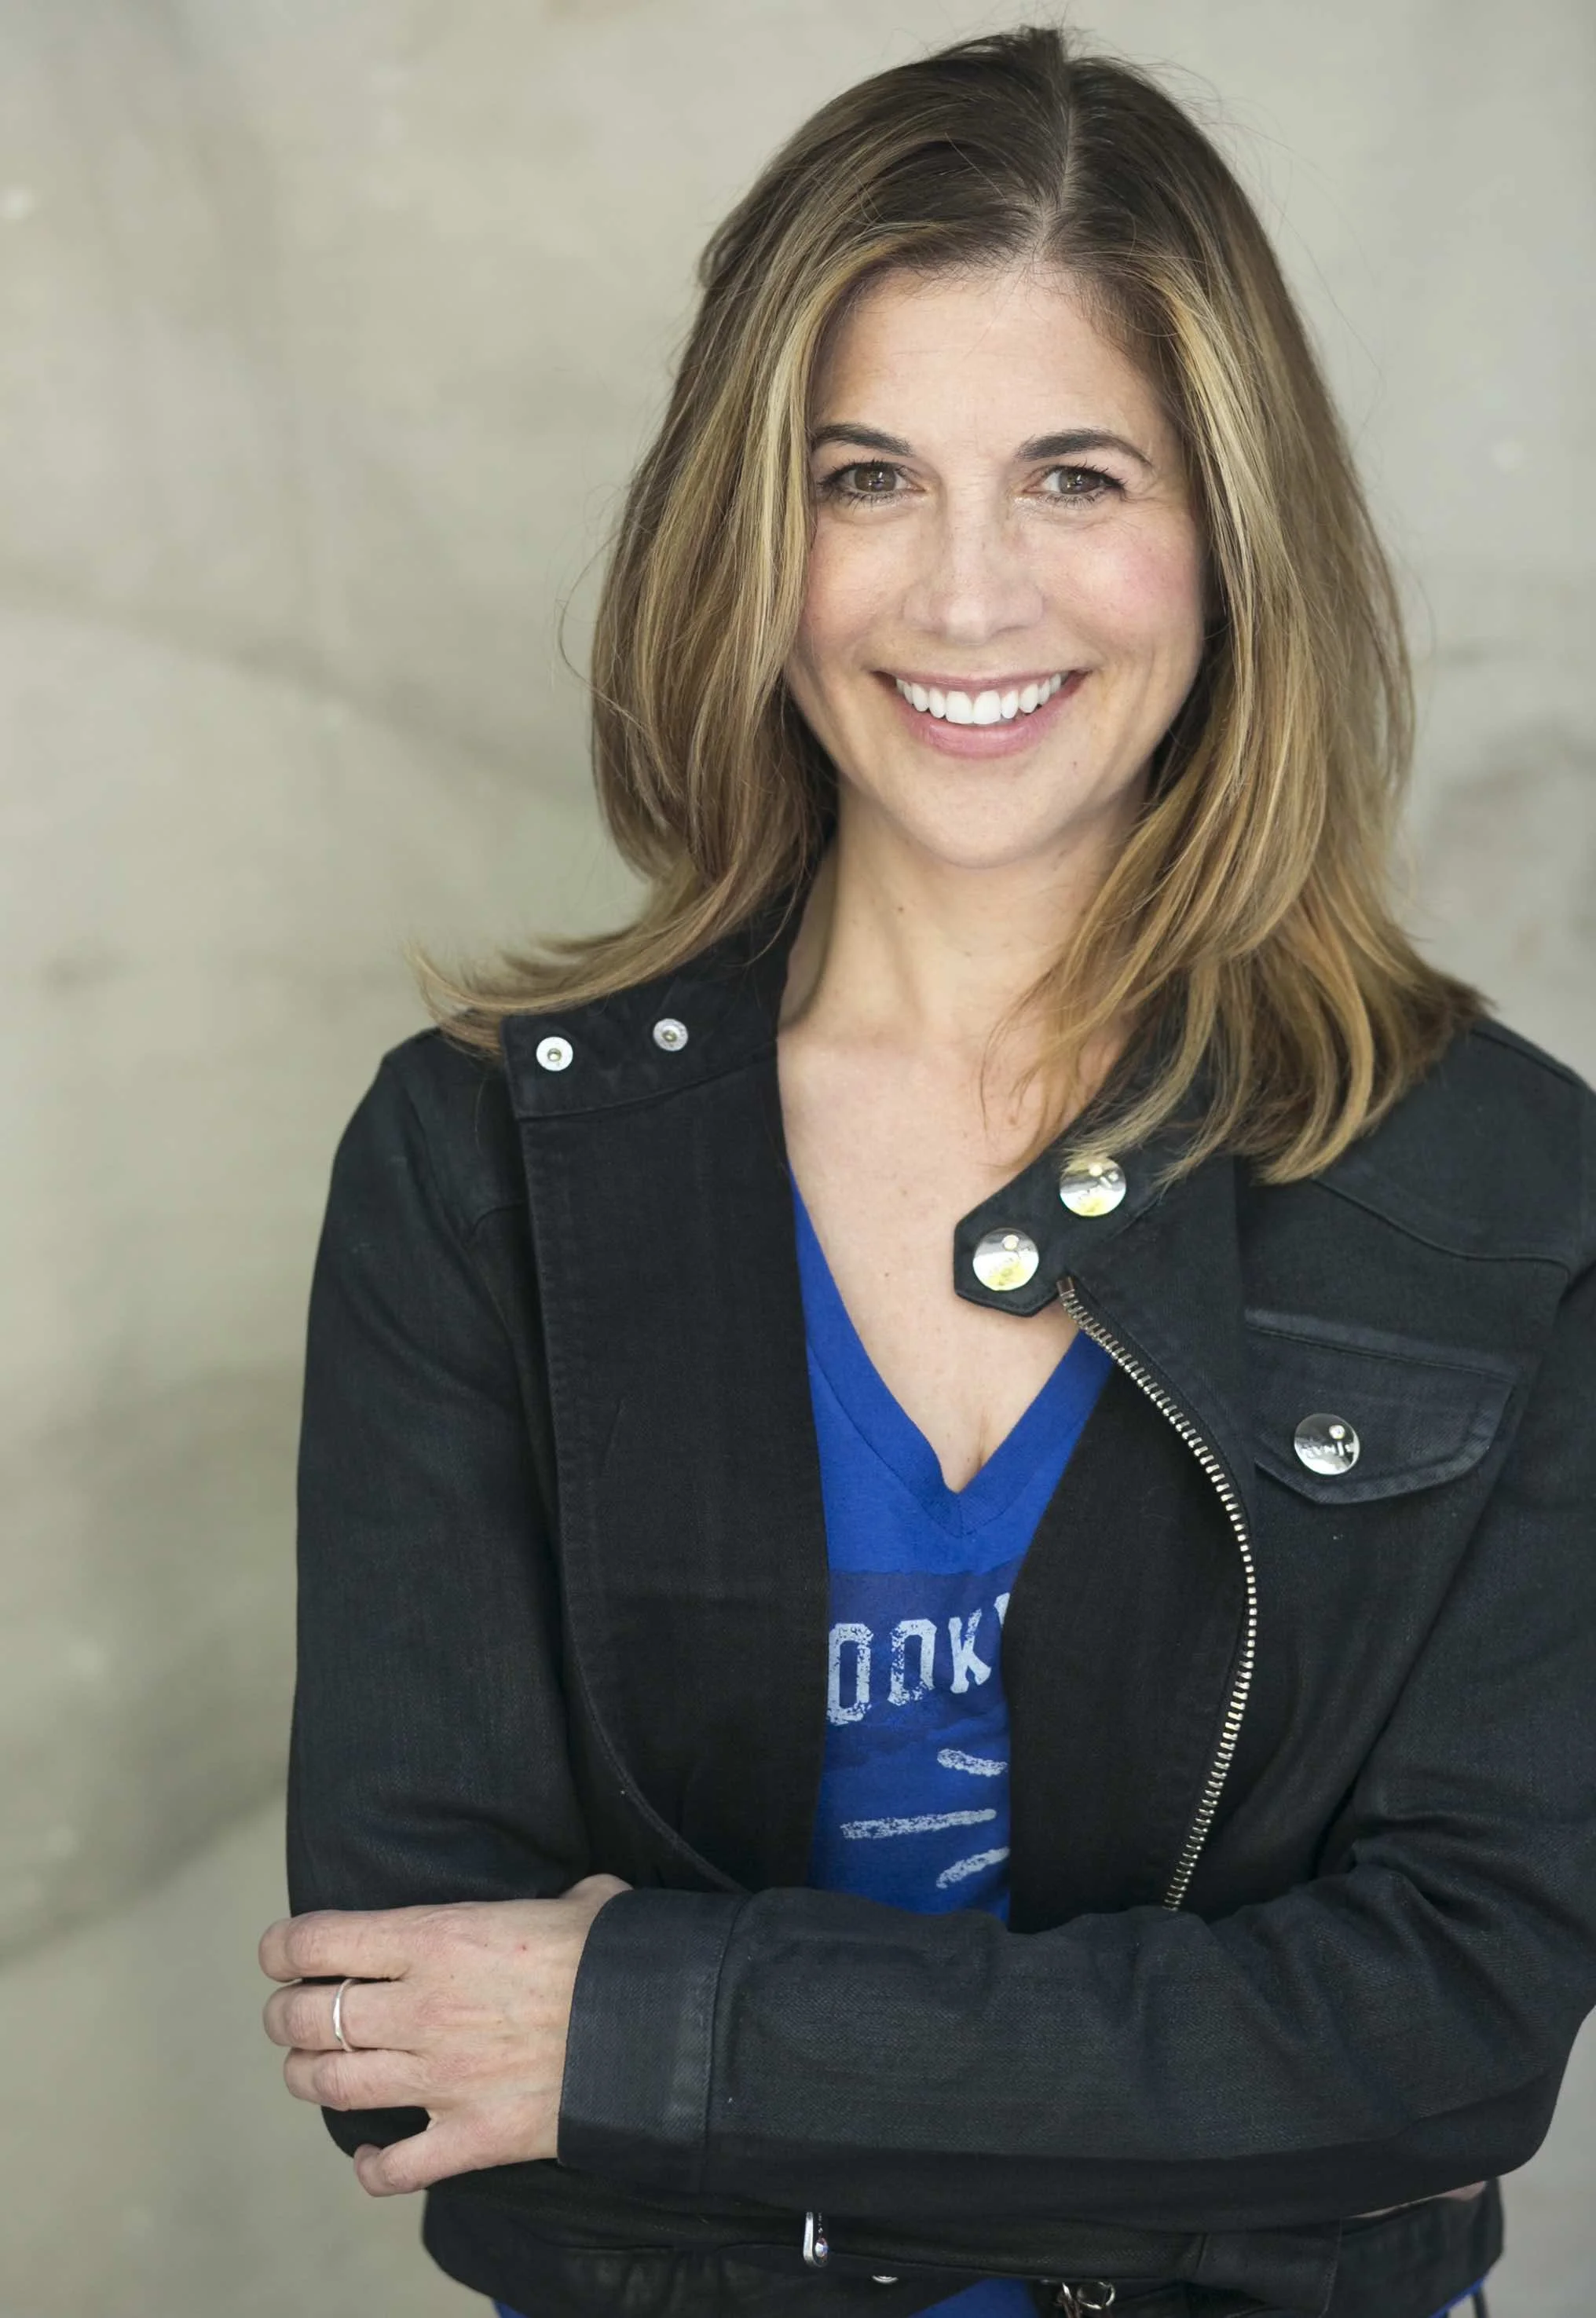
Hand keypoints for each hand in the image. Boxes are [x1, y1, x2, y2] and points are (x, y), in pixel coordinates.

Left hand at [258, 1875, 629, 2195]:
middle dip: (286, 2017)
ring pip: (330, 2087)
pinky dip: (371, 2168)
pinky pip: (392, 2170)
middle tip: (291, 2015)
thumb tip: (579, 1904)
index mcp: (436, 1938)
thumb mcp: (580, 1901)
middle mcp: (422, 2009)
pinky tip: (372, 2153)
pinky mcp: (469, 2138)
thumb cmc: (617, 1955)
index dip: (282, 1948)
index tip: (279, 1953)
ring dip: (308, 2078)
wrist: (657, 2031)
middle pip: (308, 2018)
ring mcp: (440, 2080)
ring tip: (313, 2070)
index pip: (317, 1941)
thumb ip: (554, 1902)